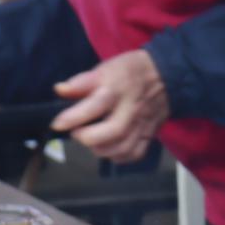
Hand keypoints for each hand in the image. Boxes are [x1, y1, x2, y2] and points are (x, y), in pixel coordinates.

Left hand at [52, 50, 168, 163]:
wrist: (167, 77)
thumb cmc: (130, 72)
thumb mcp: (106, 68)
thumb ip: (82, 82)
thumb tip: (59, 90)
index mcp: (118, 89)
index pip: (95, 104)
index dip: (73, 117)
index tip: (57, 123)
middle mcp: (130, 109)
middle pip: (113, 131)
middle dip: (88, 137)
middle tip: (77, 133)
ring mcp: (142, 124)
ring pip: (122, 147)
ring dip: (101, 149)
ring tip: (90, 140)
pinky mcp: (149, 135)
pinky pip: (134, 154)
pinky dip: (118, 156)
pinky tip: (108, 148)